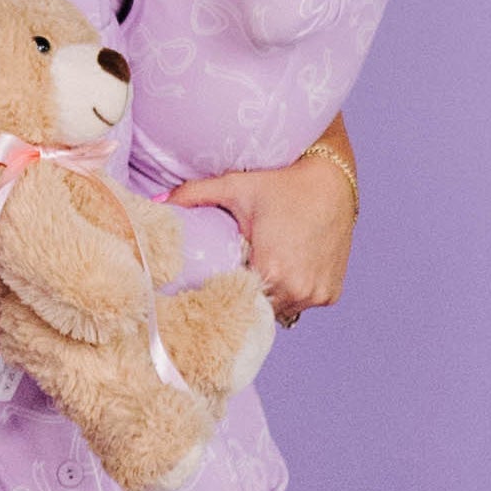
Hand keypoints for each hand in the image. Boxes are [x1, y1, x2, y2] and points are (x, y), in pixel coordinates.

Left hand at [170, 148, 352, 324]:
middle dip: (247, 295)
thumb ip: (196, 194)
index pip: (235, 298)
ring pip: (282, 310)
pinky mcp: (331, 294)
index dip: (225, 291)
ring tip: (266, 272)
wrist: (333, 181)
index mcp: (272, 271)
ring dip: (272, 296)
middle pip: (259, 309)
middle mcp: (297, 289)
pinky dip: (296, 293)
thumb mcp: (238, 187)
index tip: (217, 281)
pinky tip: (291, 270)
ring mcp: (317, 295)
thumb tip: (156, 199)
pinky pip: (304, 303)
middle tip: (239, 275)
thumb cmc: (283, 184)